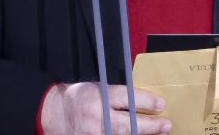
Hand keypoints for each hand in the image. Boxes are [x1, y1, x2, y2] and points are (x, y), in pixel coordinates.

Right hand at [40, 82, 171, 134]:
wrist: (52, 113)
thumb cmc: (80, 98)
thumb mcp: (99, 88)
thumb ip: (120, 95)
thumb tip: (149, 101)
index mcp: (98, 96)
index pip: (126, 98)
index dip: (146, 102)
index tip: (161, 105)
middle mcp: (94, 117)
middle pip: (127, 124)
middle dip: (150, 126)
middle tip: (166, 125)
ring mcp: (91, 134)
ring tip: (159, 133)